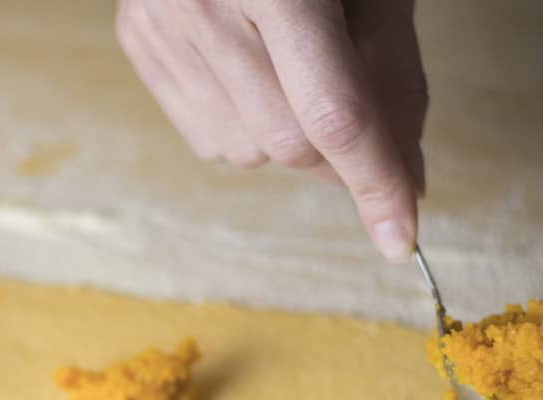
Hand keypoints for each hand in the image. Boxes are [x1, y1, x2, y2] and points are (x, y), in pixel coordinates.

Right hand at [116, 0, 427, 261]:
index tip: (401, 234)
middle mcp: (205, 4)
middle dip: (345, 156)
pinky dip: (250, 128)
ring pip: (249, 152)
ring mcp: (160, 24)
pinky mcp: (137, 39)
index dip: (376, 181)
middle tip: (376, 132)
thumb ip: (393, 72)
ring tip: (306, 72)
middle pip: (291, 143)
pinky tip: (260, 74)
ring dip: (295, 139)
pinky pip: (208, 137)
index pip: (333, 115)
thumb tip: (405, 172)